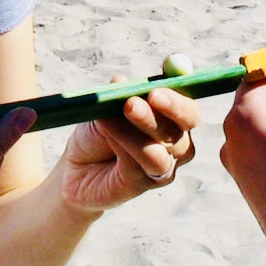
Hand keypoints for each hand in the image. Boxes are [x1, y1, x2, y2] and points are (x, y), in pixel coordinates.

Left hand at [56, 77, 197, 211]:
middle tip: (142, 99)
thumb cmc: (98, 133)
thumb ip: (118, 96)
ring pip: (163, 147)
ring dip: (141, 126)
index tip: (156, 89)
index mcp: (173, 119)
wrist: (77, 168)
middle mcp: (177, 143)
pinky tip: (106, 129)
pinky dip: (124, 141)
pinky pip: (142, 163)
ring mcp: (165, 166)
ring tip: (117, 112)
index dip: (176, 99)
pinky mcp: (146, 184)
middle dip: (167, 109)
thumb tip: (121, 81)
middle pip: (184, 126)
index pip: (188, 109)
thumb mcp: (107, 108)